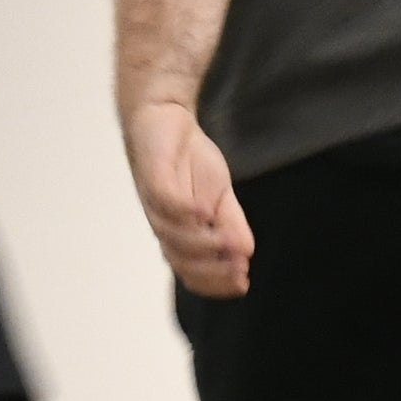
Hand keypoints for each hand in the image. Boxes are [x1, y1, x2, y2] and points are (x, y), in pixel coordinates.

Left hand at [126, 102, 253, 299]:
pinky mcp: (153, 178)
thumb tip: (247, 254)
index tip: (243, 283)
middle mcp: (164, 226)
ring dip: (202, 243)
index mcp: (179, 236)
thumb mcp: (221, 197)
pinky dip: (185, 210)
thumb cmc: (191, 162)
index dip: (215, 282)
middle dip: (210, 270)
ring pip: (172, 235)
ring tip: (230, 245)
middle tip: (239, 271)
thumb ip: (232, 224)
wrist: (166, 117)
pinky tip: (206, 212)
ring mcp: (156, 204)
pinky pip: (166, 201)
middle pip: (180, 261)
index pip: (191, 273)